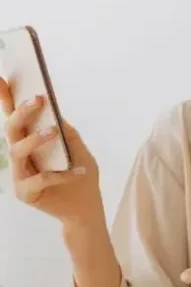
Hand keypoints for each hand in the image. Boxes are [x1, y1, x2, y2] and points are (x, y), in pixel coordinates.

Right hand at [0, 77, 102, 226]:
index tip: (2, 77)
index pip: (14, 116)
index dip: (5, 97)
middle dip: (22, 112)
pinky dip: (58, 174)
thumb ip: (67, 132)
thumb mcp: (79, 149)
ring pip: (15, 151)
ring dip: (34, 139)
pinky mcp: (24, 193)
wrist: (86, 209)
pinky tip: (77, 172)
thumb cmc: (81, 176)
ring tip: (53, 132)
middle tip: (38, 99)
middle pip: (11, 129)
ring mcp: (19, 174)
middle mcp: (20, 156)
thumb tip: (54, 113)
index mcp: (30, 141)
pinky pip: (37, 179)